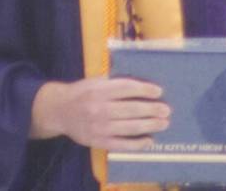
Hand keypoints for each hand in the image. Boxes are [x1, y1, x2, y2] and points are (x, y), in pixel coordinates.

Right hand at [30, 77, 169, 150]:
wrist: (58, 111)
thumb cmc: (82, 92)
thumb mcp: (96, 81)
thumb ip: (116, 81)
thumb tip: (143, 84)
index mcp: (99, 90)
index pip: (127, 88)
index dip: (145, 90)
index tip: (159, 91)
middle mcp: (98, 108)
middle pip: (131, 109)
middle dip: (152, 110)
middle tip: (167, 110)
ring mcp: (98, 127)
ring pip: (129, 127)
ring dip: (149, 126)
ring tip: (164, 123)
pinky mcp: (97, 141)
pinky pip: (120, 145)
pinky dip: (136, 144)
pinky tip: (149, 141)